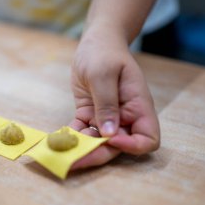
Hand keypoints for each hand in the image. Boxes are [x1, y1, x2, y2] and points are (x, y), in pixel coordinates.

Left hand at [69, 28, 159, 169]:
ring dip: (80, 150)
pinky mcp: (90, 115)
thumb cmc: (104, 53)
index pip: (147, 139)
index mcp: (138, 107)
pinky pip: (82, 132)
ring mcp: (107, 118)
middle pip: (117, 146)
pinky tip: (56, 141)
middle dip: (96, 154)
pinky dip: (71, 138)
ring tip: (59, 154)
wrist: (96, 43)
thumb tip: (109, 135)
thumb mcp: (103, 74)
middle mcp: (125, 117)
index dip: (132, 146)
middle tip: (72, 161)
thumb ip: (107, 104)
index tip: (110, 139)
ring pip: (97, 143)